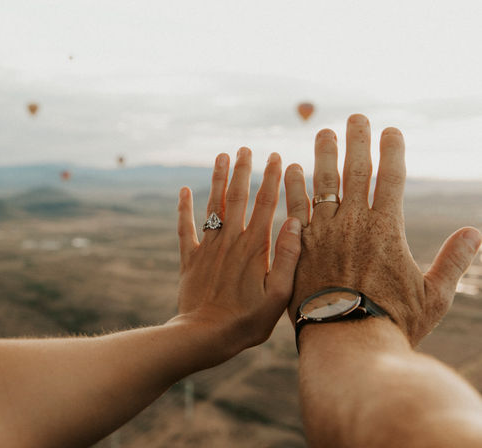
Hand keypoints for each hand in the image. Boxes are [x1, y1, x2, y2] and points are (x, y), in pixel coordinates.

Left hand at [175, 148, 301, 365]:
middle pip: (237, 197)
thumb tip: (294, 223)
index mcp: (254, 248)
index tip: (277, 157)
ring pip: (213, 206)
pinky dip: (184, 209)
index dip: (272, 179)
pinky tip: (184, 190)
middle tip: (245, 148)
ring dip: (217, 179)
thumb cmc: (246, 321)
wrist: (203, 337)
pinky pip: (185, 228)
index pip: (267, 205)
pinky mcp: (189, 259)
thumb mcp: (278, 296)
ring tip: (221, 156)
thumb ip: (287, 258)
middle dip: (243, 171)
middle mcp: (230, 241)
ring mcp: (207, 248)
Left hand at [284, 114, 480, 345]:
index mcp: (387, 229)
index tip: (391, 130)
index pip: (391, 178)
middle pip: (356, 172)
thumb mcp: (433, 295)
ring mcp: (323, 233)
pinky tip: (290, 168)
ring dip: (324, 155)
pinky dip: (293, 187)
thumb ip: (452, 262)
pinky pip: (294, 208)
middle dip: (357, 141)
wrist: (346, 342)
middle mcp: (354, 223)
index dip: (392, 151)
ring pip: (323, 183)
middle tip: (355, 118)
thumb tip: (474, 234)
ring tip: (323, 131)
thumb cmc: (392, 322)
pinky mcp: (299, 246)